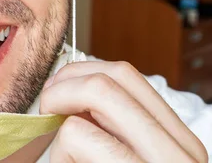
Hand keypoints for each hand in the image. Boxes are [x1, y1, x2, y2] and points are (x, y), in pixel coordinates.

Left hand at [40, 61, 207, 161]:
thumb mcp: (122, 155)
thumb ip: (109, 126)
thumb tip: (70, 86)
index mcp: (177, 141)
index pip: (128, 77)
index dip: (81, 72)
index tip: (56, 89)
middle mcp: (182, 150)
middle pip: (114, 75)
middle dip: (66, 81)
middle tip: (45, 106)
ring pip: (99, 93)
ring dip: (61, 115)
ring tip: (56, 145)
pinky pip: (77, 133)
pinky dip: (56, 149)